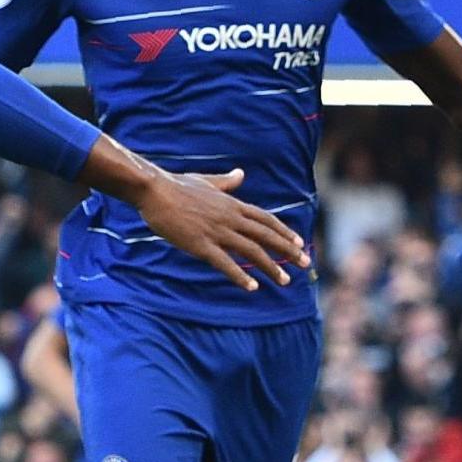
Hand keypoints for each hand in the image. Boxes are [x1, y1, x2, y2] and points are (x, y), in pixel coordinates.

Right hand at [130, 168, 310, 291]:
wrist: (155, 190)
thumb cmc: (177, 185)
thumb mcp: (206, 181)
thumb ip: (226, 181)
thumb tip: (240, 173)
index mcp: (232, 204)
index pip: (266, 220)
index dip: (284, 232)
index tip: (299, 244)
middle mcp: (230, 217)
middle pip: (266, 236)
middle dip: (288, 251)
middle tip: (305, 264)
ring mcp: (217, 231)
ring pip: (252, 251)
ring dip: (271, 267)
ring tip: (284, 281)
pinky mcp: (201, 245)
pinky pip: (225, 263)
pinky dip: (240, 276)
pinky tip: (252, 287)